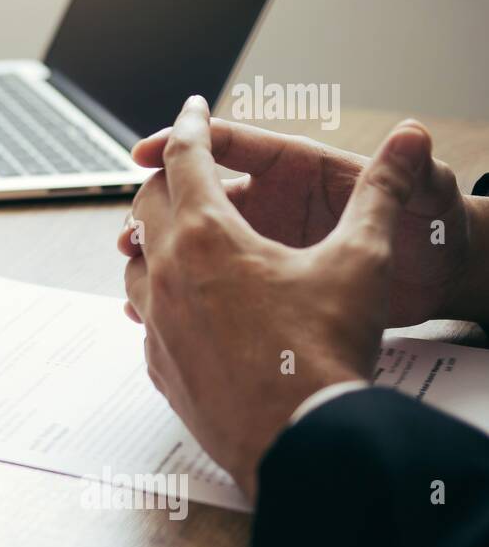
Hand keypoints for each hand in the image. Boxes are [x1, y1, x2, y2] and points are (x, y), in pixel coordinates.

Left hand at [121, 97, 430, 497]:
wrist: (300, 438)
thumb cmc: (326, 350)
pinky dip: (155, 293)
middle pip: (147, 206)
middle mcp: (166, 273)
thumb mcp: (363, 261)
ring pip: (133, 263)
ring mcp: (155, 322)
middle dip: (168, 180)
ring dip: (152, 239)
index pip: (185, 158)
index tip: (192, 108)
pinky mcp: (158, 364)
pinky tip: (183, 301)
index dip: (190, 125)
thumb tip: (412, 140)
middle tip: (190, 171)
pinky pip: (142, 314)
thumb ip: (382, 194)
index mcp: (207, 235)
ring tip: (181, 233)